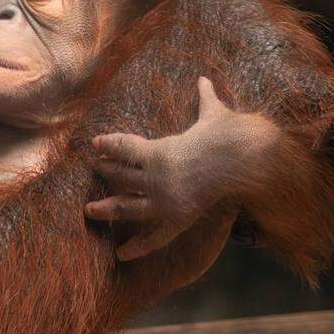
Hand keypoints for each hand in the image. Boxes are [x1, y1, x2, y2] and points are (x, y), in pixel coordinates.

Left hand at [85, 77, 280, 260]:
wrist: (244, 161)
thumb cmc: (228, 135)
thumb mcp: (213, 114)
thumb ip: (205, 99)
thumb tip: (205, 80)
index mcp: (158, 150)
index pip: (124, 147)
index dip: (109, 145)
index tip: (96, 144)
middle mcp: (155, 176)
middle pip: (121, 176)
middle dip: (106, 172)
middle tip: (94, 170)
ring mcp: (164, 199)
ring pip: (126, 205)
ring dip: (106, 207)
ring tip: (89, 210)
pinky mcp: (177, 218)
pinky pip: (153, 236)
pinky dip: (137, 246)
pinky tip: (120, 254)